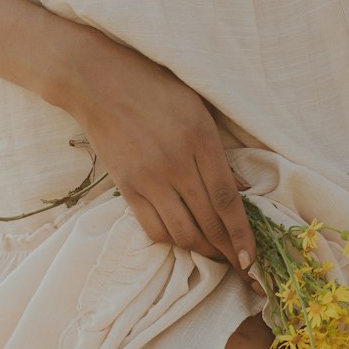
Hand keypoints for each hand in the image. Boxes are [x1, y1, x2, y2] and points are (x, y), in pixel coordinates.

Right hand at [59, 30, 263, 295]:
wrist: (96, 80)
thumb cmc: (154, 87)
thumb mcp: (198, 109)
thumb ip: (220, 151)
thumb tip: (243, 190)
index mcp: (200, 139)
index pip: (227, 201)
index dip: (242, 236)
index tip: (252, 260)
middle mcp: (176, 164)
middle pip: (208, 223)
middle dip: (228, 252)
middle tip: (241, 268)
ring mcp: (149, 179)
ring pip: (182, 233)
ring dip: (202, 251)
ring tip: (216, 255)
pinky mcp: (127, 188)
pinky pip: (154, 229)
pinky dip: (173, 240)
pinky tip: (184, 239)